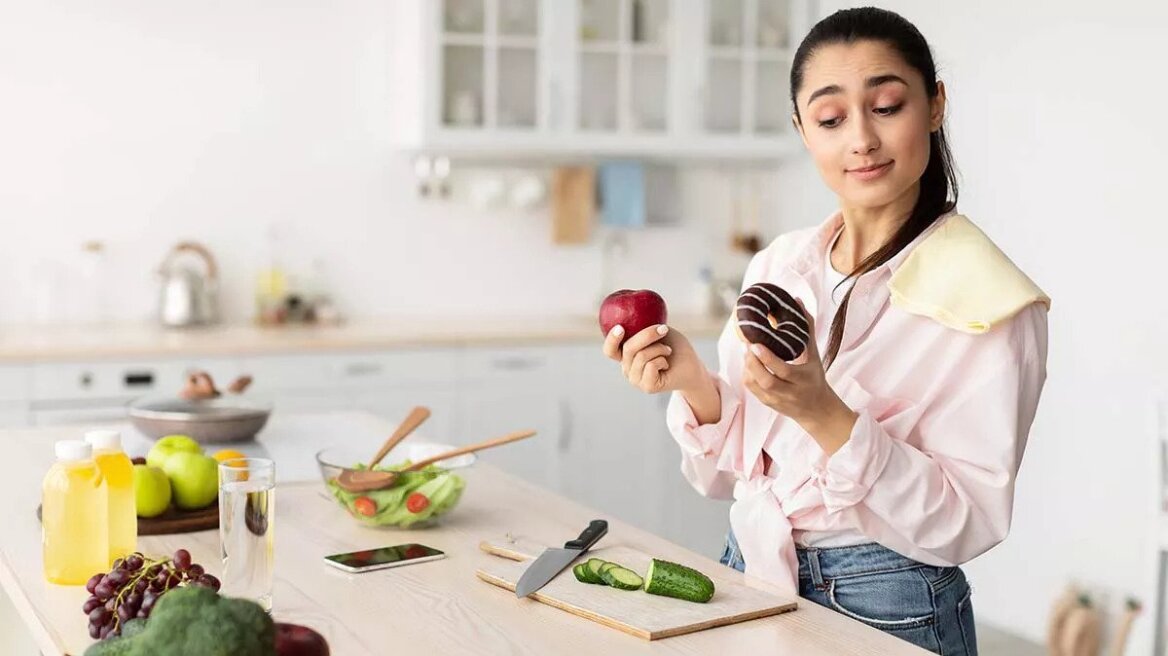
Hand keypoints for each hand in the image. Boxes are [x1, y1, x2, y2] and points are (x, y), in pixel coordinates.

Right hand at [601, 324, 705, 394]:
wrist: (691, 366)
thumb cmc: (675, 347)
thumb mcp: (659, 332)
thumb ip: (644, 328)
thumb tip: (633, 318)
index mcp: (626, 355)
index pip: (610, 350)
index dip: (612, 339)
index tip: (620, 327)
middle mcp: (627, 368)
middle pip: (628, 348)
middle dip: (647, 335)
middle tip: (664, 329)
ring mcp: (636, 379)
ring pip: (641, 356)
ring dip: (659, 348)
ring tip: (667, 351)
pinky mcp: (647, 387)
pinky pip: (651, 366)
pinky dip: (662, 360)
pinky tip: (666, 364)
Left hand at [742, 305, 856, 453]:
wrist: (817, 411)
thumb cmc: (814, 377)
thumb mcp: (815, 355)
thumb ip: (807, 328)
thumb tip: (797, 301)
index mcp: (804, 379)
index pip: (783, 370)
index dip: (767, 358)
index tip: (755, 343)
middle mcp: (790, 393)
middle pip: (766, 381)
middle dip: (753, 362)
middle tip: (746, 344)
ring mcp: (777, 401)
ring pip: (755, 386)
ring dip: (747, 367)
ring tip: (747, 351)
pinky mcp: (767, 404)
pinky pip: (751, 389)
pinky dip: (747, 374)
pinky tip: (748, 362)